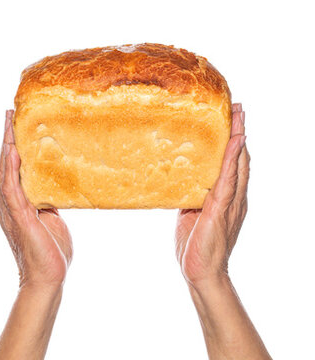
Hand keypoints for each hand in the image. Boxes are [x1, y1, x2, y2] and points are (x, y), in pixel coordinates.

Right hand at [0, 110, 70, 359]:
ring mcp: (11, 209)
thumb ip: (49, 200)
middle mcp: (10, 203)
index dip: (12, 145)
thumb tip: (55, 184)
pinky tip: (11, 151)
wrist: (48, 277)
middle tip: (9, 112)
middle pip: (5, 164)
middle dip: (7, 137)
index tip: (15, 122)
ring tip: (9, 122)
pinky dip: (10, 169)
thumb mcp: (53, 218)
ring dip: (7, 146)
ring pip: (5, 171)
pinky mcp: (18, 216)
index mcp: (17, 203)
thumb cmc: (51, 252)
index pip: (13, 169)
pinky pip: (11, 189)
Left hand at [173, 104, 268, 358]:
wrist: (200, 272)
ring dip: (238, 140)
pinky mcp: (220, 211)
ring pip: (238, 165)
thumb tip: (173, 176)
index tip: (230, 117)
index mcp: (225, 196)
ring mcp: (230, 203)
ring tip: (238, 117)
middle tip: (236, 106)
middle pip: (240, 157)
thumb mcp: (189, 211)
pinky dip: (231, 162)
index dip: (233, 139)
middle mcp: (233, 196)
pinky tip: (233, 146)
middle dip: (239, 132)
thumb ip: (187, 193)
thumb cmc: (193, 244)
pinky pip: (228, 182)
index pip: (232, 162)